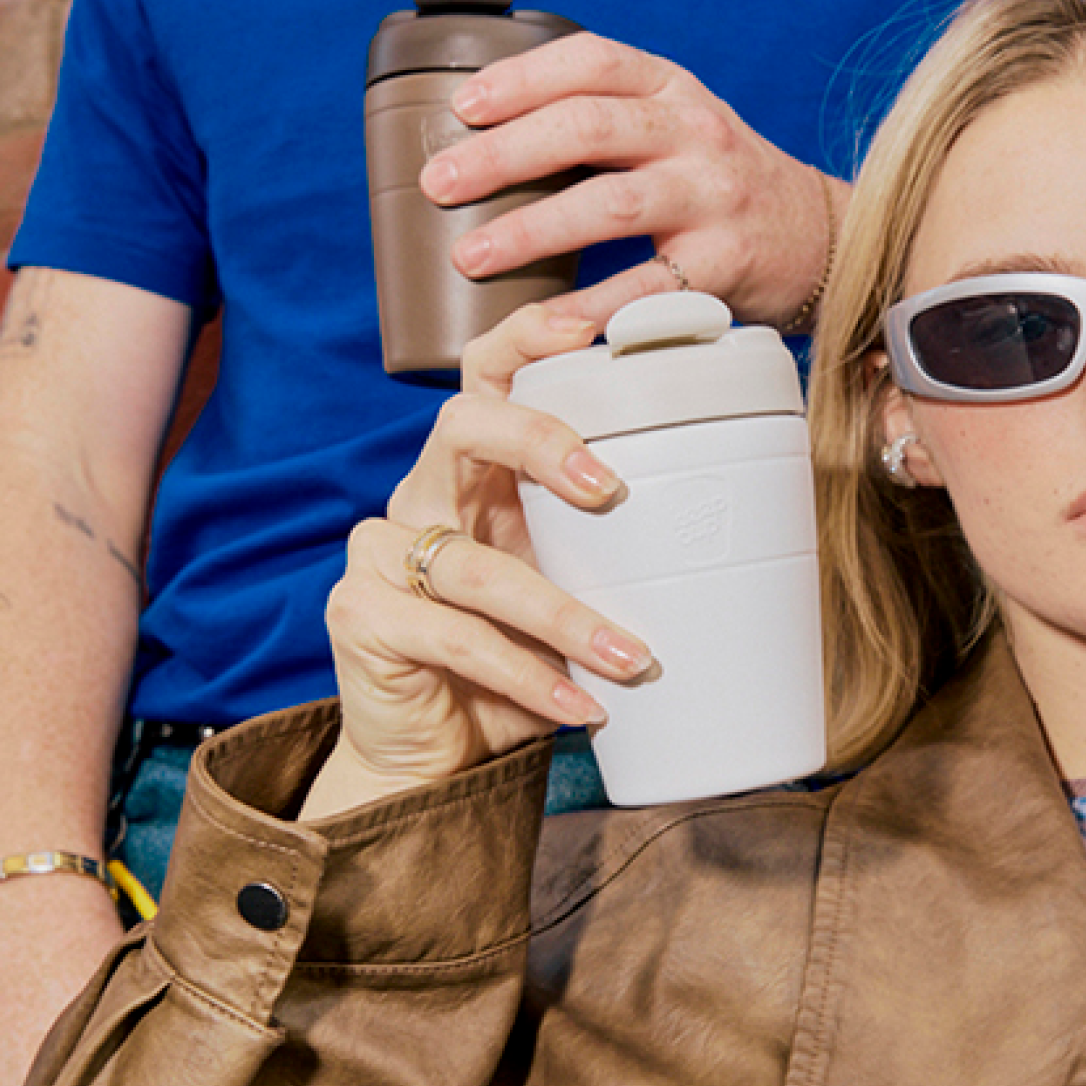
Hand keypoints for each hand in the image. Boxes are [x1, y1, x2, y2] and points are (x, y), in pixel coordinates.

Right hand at [309, 305, 658, 818]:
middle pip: (461, 425)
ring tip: (631, 656)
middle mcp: (421, 496)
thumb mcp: (568, 589)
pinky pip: (454, 636)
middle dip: (539, 439)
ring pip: (475, 564)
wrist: (437, 757)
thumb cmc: (515, 661)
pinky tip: (576, 703)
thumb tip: (725, 529)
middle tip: (612, 489)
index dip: (529, 338)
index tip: (591, 328)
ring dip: (562, 612)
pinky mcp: (360, 616)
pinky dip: (526, 675)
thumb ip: (610, 549)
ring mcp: (380, 553)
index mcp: (473, 472)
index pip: (487, 376)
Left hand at [416, 32, 840, 328]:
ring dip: (533, 229)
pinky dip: (591, 306)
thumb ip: (601, 121)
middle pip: (590, 127)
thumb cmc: (716, 182)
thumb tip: (477, 139)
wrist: (820, 237)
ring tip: (471, 254)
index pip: (592, 62)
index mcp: (672, 88)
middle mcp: (696, 132)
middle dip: (506, 153)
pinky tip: (543, 321)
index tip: (464, 106)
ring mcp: (714, 196)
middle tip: (441, 183)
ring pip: (613, 203)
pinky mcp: (725, 262)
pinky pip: (648, 286)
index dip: (523, 78)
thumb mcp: (673, 126)